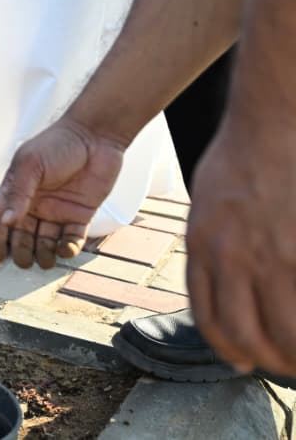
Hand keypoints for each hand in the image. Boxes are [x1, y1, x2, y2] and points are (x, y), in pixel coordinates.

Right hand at [0, 119, 125, 268]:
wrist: (95, 137)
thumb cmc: (57, 144)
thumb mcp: (30, 165)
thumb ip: (18, 193)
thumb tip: (6, 221)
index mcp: (17, 190)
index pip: (0, 218)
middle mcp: (35, 204)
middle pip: (22, 234)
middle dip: (20, 250)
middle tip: (23, 261)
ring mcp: (57, 210)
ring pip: (45, 241)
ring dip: (43, 253)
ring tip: (44, 260)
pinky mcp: (80, 215)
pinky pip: (71, 238)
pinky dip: (68, 249)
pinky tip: (65, 250)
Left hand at [186, 112, 295, 375]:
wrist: (274, 122)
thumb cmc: (242, 156)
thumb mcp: (206, 203)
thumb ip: (210, 243)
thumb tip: (221, 280)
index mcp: (202, 245)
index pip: (207, 313)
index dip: (226, 346)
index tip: (242, 360)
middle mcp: (233, 256)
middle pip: (244, 333)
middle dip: (264, 359)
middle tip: (283, 366)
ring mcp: (275, 255)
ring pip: (284, 330)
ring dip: (294, 355)